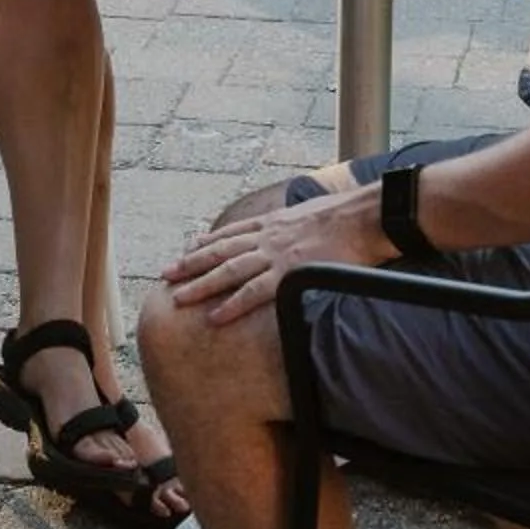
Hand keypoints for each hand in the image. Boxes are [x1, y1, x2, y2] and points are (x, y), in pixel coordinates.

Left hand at [159, 186, 387, 323]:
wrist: (364, 217)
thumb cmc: (347, 216)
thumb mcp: (311, 213)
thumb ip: (296, 224)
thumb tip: (297, 231)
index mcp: (273, 223)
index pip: (231, 233)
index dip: (206, 242)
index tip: (187, 249)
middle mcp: (267, 237)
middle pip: (219, 251)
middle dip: (190, 263)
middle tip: (166, 274)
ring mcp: (275, 255)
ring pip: (228, 271)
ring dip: (200, 284)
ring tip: (177, 298)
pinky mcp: (289, 274)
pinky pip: (254, 292)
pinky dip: (233, 304)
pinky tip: (215, 315)